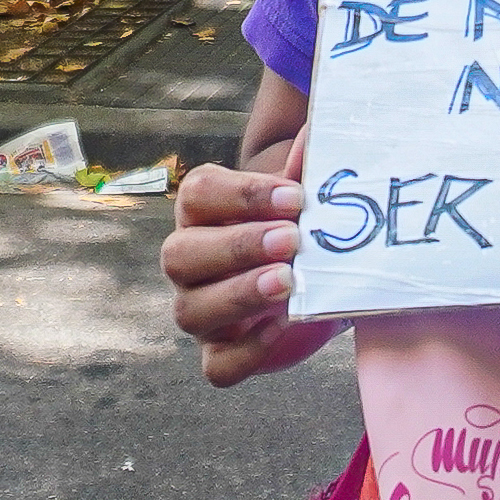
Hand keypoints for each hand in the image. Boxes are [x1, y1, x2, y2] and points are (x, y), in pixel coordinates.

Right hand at [161, 137, 342, 387]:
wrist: (317, 281)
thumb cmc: (301, 227)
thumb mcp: (304, 198)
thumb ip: (307, 169)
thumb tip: (319, 132)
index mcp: (204, 211)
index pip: (198, 194)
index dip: (243, 194)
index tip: (297, 198)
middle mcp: (189, 261)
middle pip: (180, 254)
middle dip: (237, 246)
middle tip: (291, 241)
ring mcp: (199, 310)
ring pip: (191, 311)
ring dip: (239, 295)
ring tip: (287, 282)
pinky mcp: (221, 354)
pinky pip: (217, 366)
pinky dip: (247, 352)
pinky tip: (280, 326)